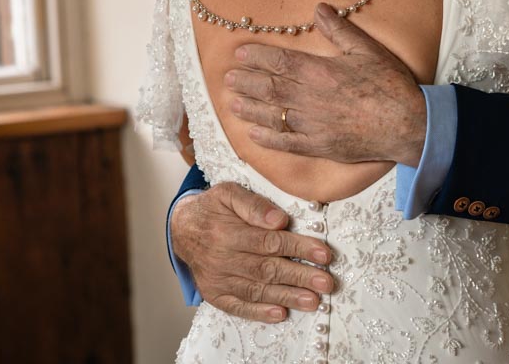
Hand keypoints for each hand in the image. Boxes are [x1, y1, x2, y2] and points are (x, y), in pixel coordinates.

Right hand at [171, 181, 334, 321]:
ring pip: (256, 290)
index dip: (299, 249)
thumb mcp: (228, 193)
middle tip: (326, 283)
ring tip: (313, 301)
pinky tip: (280, 314)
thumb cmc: (212, 208)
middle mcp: (222, 259)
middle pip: (267, 269)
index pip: (269, 242)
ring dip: (287, 297)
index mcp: (227, 233)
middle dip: (300, 277)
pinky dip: (259, 312)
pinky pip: (238, 307)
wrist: (182, 228)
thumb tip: (279, 219)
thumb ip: (253, 204)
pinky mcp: (215, 294)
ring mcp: (218, 279)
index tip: (323, 254)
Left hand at [224, 3, 426, 165]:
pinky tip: (252, 134)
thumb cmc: (391, 86)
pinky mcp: (319, 146)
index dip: (257, 57)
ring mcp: (312, 125)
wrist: (408, 125)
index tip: (240, 54)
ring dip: (250, 108)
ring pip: (272, 115)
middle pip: (270, 89)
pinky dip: (267, 138)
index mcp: (320, 73)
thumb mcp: (367, 50)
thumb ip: (339, 30)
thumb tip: (319, 8)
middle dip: (246, 82)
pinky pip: (286, 143)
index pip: (280, 63)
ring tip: (232, 102)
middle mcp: (310, 99)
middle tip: (227, 79)